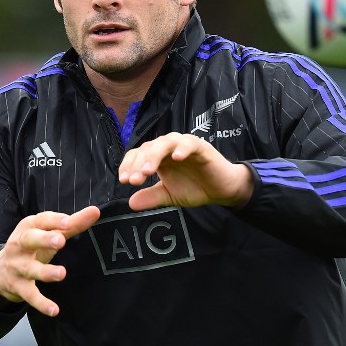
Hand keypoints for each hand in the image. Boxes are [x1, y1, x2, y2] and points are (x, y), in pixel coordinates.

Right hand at [0, 206, 99, 316]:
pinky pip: (30, 295)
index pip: (42, 220)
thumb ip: (73, 223)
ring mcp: (18, 266)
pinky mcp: (18, 286)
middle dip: (44, 240)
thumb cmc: (33, 245)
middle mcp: (20, 244)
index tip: (68, 221)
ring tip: (61, 274)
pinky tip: (54, 310)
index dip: (54, 220)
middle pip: (30, 240)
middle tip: (61, 241)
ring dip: (44, 272)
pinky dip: (41, 303)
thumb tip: (96, 211)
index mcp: (29, 227)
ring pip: (30, 269)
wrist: (0, 270)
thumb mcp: (49, 232)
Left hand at [119, 132, 253, 210]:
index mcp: (158, 157)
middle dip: (138, 163)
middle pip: (148, 147)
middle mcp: (168, 148)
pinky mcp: (201, 147)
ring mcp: (184, 145)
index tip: (124, 181)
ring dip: (154, 155)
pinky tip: (176, 158)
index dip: (128, 165)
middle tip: (134, 180)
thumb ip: (151, 197)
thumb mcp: (169, 195)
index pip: (138, 154)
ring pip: (165, 142)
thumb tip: (131, 203)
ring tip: (148, 170)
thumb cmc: (195, 188)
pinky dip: (182, 148)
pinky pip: (189, 143)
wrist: (221, 190)